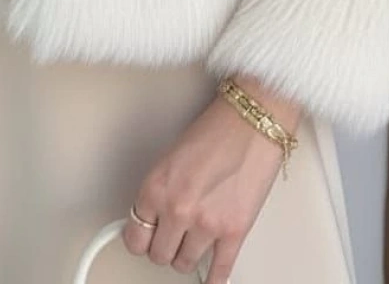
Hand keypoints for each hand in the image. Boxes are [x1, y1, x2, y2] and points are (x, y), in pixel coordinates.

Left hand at [121, 94, 288, 280]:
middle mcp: (178, 208)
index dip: (141, 239)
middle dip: (165, 246)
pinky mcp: (234, 232)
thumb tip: (157, 218)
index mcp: (156, 187)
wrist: (254, 119)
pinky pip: (219, 272)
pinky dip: (214, 279)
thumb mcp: (173, 158)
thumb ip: (162, 192)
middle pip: (159, 255)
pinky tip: (211, 277)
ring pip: (185, 265)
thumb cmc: (218, 129)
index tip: (145, 239)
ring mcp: (207, 224)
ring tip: (194, 243)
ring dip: (189, 255)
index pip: (135, 237)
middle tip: (171, 238)